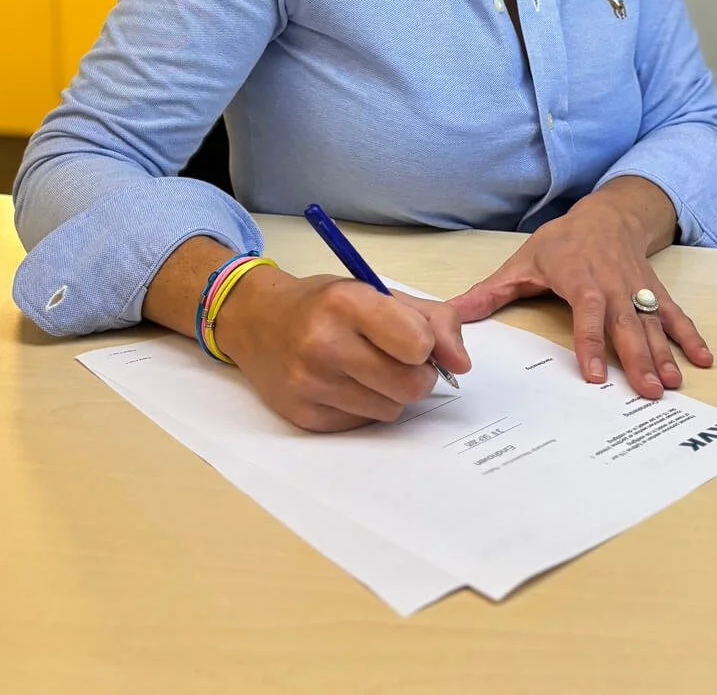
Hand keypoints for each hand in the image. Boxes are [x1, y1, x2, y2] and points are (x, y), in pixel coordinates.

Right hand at [215, 267, 471, 431]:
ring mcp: (310, 384)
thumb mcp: (375, 291)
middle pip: (410, 385)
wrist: (255, 319)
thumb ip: (430, 319)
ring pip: (391, 411)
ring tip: (367, 369)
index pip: (417, 343)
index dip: (427, 345)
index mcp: (347, 303)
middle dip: (417, 376)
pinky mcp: (304, 416)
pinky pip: (363, 425)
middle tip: (400, 360)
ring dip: (392, 394)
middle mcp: (324, 344)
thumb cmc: (323, 303)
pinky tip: (345, 384)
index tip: (415, 339)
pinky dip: (365, 408)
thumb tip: (461, 364)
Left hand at [450, 195, 710, 399]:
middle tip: (648, 392)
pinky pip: (674, 315)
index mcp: (579, 277)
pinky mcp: (654, 292)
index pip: (587, 312)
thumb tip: (453, 312)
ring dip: (664, 354)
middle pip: (627, 324)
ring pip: (653, 324)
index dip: (590, 343)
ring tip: (673, 385)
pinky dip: (690, 336)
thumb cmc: (562, 242)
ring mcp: (637, 289)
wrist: (606, 214)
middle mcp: (613, 284)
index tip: (593, 375)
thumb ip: (491, 292)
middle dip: (638, 358)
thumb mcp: (522, 261)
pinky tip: (702, 361)